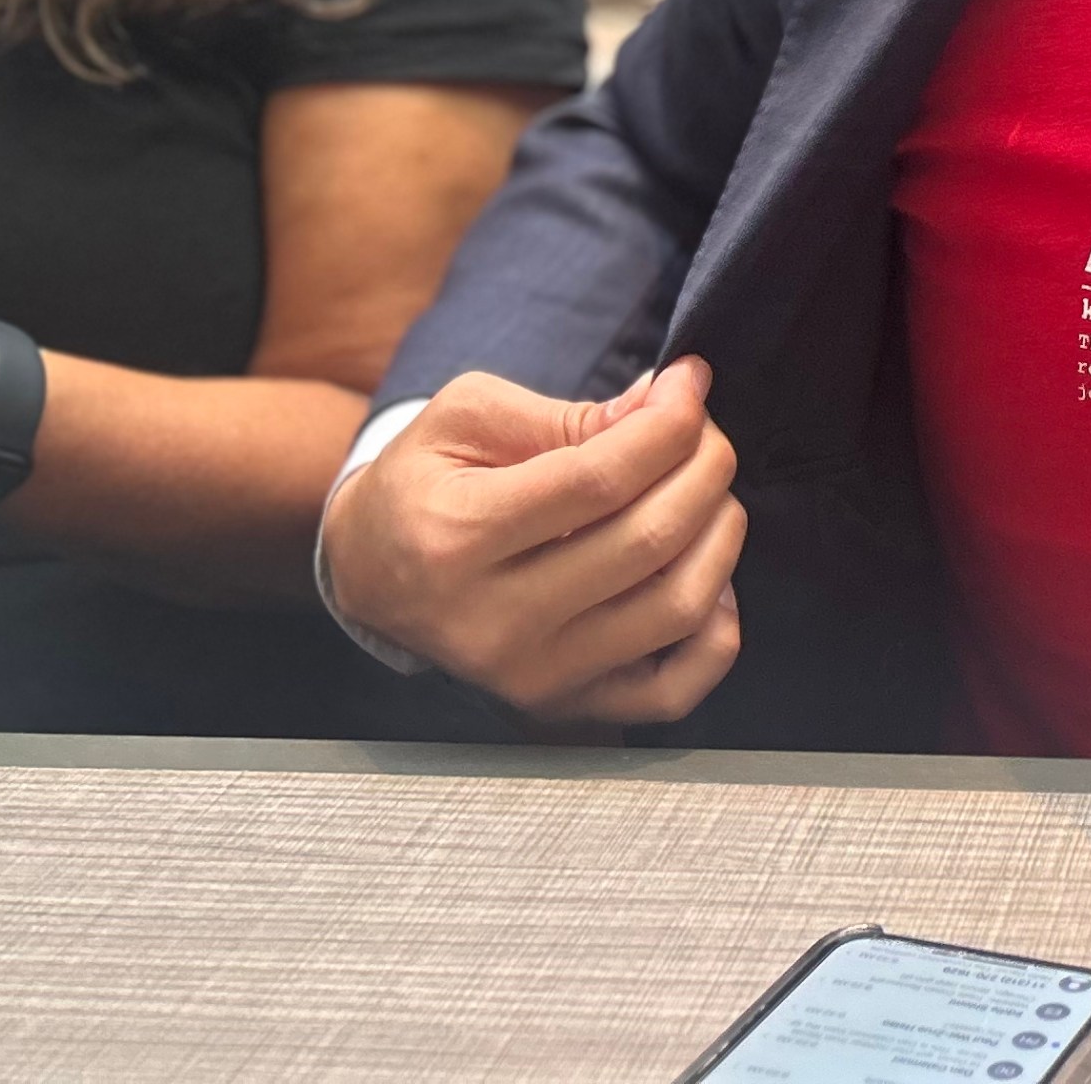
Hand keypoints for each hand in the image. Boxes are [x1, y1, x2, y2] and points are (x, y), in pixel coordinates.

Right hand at [322, 360, 745, 725]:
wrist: (370, 573)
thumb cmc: (423, 483)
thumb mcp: (466, 418)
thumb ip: (567, 414)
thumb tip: (662, 405)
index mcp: (459, 537)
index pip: (598, 481)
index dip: (666, 424)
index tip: (689, 382)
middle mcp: (496, 623)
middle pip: (647, 541)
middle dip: (704, 467)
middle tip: (704, 430)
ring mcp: (534, 676)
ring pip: (676, 610)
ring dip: (720, 533)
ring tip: (708, 488)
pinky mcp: (566, 708)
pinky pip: (674, 689)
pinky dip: (716, 630)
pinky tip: (704, 571)